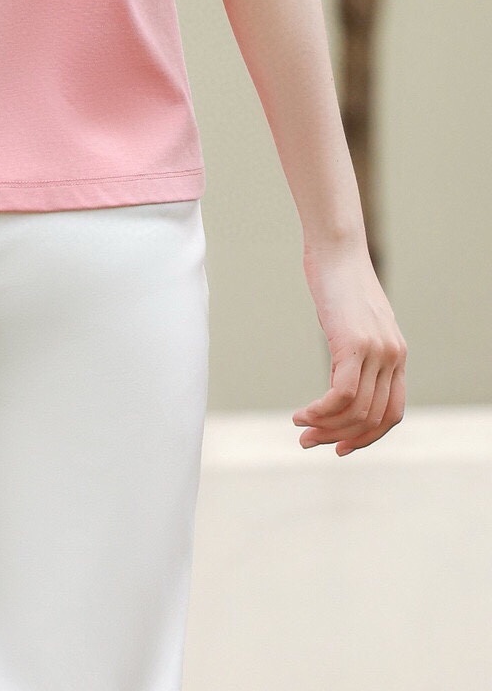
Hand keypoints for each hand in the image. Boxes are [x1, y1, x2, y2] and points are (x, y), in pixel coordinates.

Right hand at [293, 237, 406, 453]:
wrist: (336, 248)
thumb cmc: (338, 280)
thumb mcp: (355, 321)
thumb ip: (358, 347)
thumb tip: (342, 368)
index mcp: (396, 355)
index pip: (391, 412)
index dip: (367, 437)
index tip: (340, 447)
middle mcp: (393, 357)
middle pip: (375, 418)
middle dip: (341, 438)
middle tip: (310, 444)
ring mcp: (378, 352)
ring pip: (357, 411)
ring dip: (327, 427)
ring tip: (300, 430)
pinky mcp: (356, 344)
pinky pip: (341, 394)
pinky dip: (320, 411)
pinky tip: (301, 413)